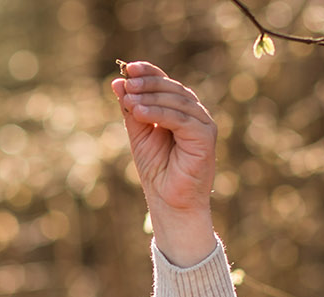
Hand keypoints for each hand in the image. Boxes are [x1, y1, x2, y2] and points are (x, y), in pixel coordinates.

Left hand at [111, 61, 217, 266]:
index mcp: (181, 111)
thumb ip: (131, 110)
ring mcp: (203, 125)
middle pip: (173, 89)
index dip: (149, 72)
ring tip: (128, 100)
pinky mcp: (205, 137)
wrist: (170, 203)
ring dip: (150, 98)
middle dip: (148, 84)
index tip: (128, 68)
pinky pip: (181, 119)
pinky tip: (138, 112)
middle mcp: (195, 114)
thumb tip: (118, 82)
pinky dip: (158, 113)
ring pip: (177, 101)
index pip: (166, 83)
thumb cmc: (157, 172)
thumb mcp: (139, 135)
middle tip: (127, 83)